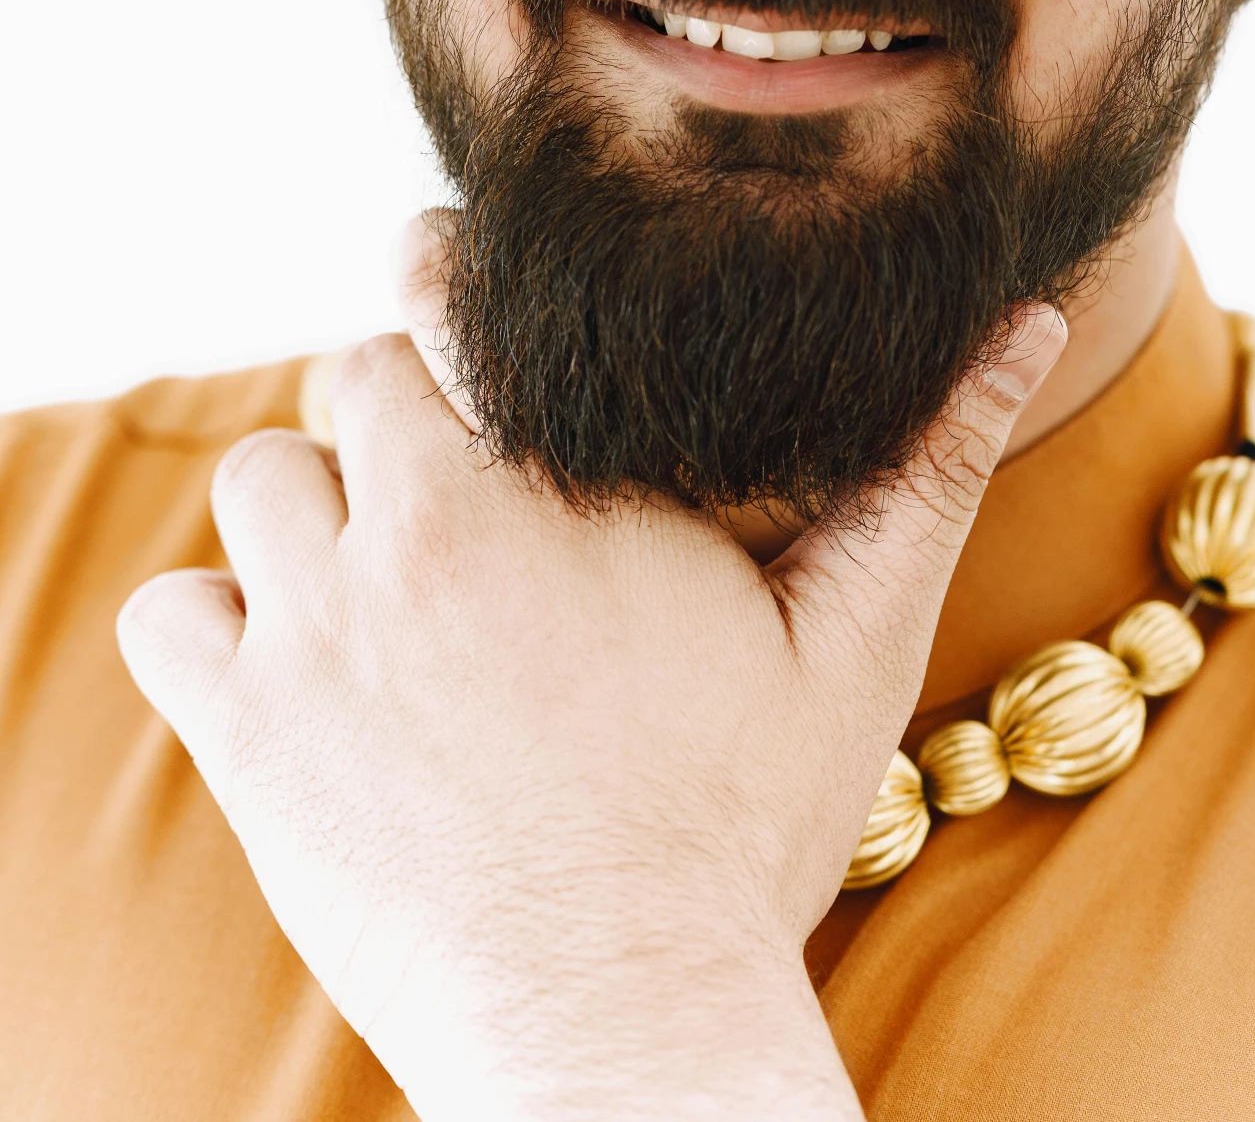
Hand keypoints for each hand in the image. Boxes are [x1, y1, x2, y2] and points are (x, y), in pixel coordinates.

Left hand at [117, 251, 1065, 1121]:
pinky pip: (170, 612)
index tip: (467, 313)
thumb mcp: (856, 636)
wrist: (620, 1019)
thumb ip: (930, 463)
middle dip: (391, 412)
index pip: (446, 288)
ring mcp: (323, 630)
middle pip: (347, 374)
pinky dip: (214, 624)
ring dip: (308, 515)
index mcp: (560, 479)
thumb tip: (1034, 322)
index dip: (447, 284)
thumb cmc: (744, 830)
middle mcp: (424, 530)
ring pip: (258, 478)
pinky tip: (296, 671)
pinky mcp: (251, 735)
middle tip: (446, 488)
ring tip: (381, 583)